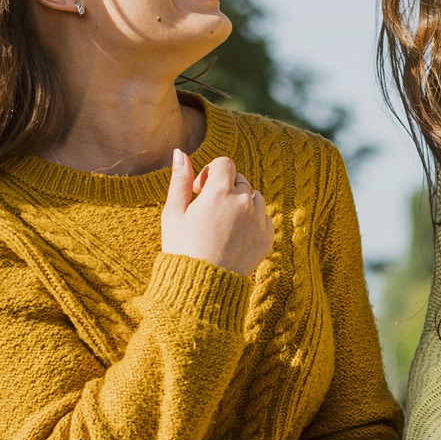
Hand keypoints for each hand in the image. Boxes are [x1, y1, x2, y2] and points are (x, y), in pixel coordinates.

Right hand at [161, 149, 273, 276]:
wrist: (201, 286)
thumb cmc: (182, 248)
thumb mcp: (173, 213)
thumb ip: (180, 180)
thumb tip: (180, 152)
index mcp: (219, 192)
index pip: (225, 163)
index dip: (211, 173)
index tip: (200, 191)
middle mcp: (244, 202)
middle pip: (240, 180)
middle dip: (225, 189)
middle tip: (209, 212)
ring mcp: (258, 220)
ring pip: (254, 197)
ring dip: (241, 204)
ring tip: (222, 226)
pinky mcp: (267, 237)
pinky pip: (263, 218)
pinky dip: (252, 222)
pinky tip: (234, 238)